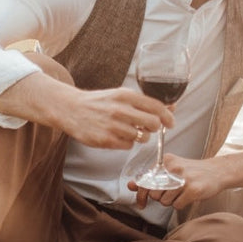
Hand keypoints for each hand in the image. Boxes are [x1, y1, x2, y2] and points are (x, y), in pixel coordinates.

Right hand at [55, 87, 174, 149]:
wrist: (71, 109)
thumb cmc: (99, 102)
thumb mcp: (121, 95)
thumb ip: (144, 102)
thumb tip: (171, 107)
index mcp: (126, 95)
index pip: (156, 107)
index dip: (168, 117)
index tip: (171, 123)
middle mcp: (120, 110)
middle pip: (153, 124)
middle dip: (154, 128)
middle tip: (148, 127)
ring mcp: (113, 126)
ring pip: (142, 137)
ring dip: (140, 136)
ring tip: (129, 130)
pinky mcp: (106, 140)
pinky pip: (128, 146)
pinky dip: (127, 143)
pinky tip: (118, 136)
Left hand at [129, 154, 225, 210]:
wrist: (217, 171)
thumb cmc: (192, 172)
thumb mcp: (171, 169)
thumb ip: (152, 177)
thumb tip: (131, 186)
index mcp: (166, 161)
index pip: (146, 181)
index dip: (141, 194)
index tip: (141, 203)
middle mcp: (174, 168)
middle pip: (154, 194)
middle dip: (161, 198)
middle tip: (172, 192)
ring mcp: (184, 179)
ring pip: (164, 201)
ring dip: (172, 201)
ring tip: (182, 192)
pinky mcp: (193, 189)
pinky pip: (177, 205)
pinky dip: (181, 204)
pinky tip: (189, 196)